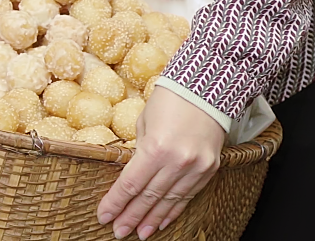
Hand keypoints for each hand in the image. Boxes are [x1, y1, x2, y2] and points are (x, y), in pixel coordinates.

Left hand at [97, 86, 223, 238]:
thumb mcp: (145, 122)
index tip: (104, 216)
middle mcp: (177, 161)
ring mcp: (196, 167)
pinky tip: (163, 220)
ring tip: (140, 233)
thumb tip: (132, 174)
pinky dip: (174, 209)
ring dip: (153, 218)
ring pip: (170, 200)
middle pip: (149, 197)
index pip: (130, 184)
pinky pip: (189, 194)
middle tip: (119, 232)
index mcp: (156, 147)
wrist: (208, 87)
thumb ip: (140, 150)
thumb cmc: (170, 98)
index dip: (116, 203)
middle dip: (131, 216)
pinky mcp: (209, 168)